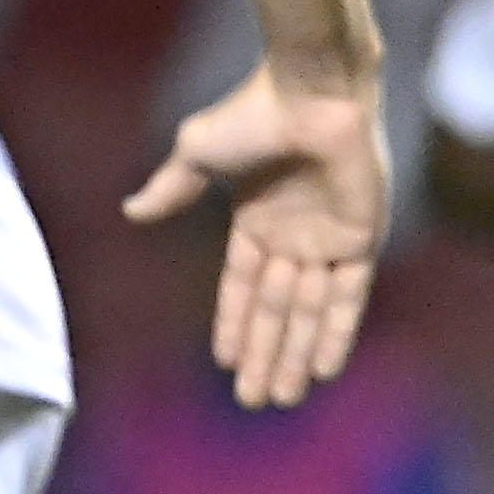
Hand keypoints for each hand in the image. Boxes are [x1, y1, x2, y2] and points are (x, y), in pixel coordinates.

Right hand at [128, 63, 389, 407]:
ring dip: (295, 355)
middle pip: (276, 309)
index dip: (234, 324)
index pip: (242, 286)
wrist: (312, 91)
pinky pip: (348, 298)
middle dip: (265, 355)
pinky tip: (323, 369)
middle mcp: (292, 234)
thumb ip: (173, 188)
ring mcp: (328, 239)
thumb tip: (131, 212)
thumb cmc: (253, 114)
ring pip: (308, 312)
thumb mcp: (199, 153)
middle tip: (254, 402)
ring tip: (283, 397)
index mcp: (255, 219)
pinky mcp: (361, 239)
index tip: (225, 363)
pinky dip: (336, 332)